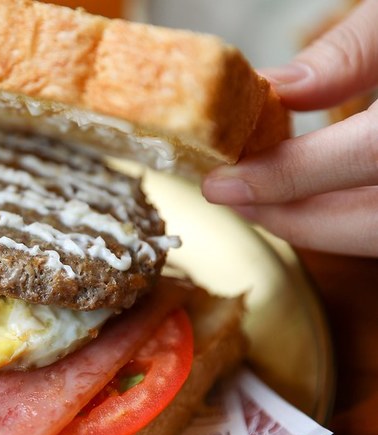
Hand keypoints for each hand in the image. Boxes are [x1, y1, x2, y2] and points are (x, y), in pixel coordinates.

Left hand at [202, 0, 377, 256]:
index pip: (360, 159)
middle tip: (229, 195)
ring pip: (370, 233)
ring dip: (313, 220)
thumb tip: (275, 89)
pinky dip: (343, 211)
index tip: (219, 182)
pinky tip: (308, 189)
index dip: (281, 179)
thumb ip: (350, 52)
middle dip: (286, 217)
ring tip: (257, 193)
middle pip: (361, 225)